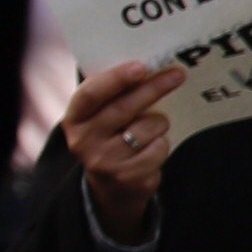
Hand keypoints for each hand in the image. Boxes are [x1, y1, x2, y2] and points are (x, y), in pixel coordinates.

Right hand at [64, 58, 186, 240]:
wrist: (110, 186)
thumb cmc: (110, 137)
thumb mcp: (101, 116)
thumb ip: (113, 94)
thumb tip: (147, 65)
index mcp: (74, 119)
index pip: (91, 94)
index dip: (116, 78)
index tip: (142, 67)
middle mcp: (84, 141)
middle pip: (123, 108)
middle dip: (153, 88)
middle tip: (177, 74)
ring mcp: (105, 162)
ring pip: (147, 128)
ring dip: (159, 122)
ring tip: (151, 128)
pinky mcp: (128, 177)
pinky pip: (159, 149)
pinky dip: (161, 144)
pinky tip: (151, 149)